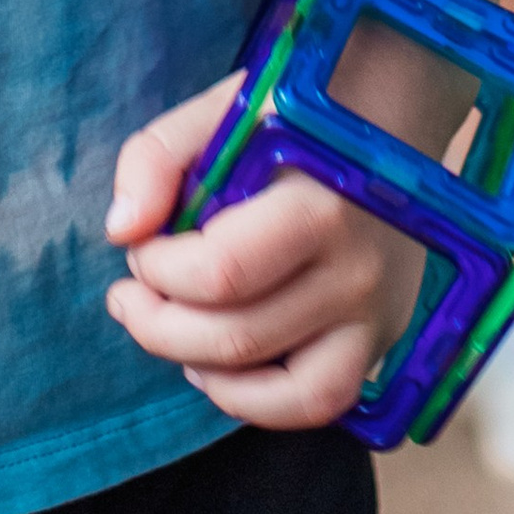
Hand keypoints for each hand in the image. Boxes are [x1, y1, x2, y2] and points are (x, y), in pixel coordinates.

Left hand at [104, 76, 424, 427]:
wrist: (391, 118)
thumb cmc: (292, 119)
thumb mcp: (219, 111)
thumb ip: (156, 157)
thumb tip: (122, 230)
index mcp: (320, 204)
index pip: (220, 273)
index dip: (156, 269)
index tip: (141, 244)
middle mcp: (357, 270)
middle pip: (236, 338)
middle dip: (157, 323)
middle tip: (132, 292)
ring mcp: (375, 314)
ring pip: (275, 387)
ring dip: (197, 366)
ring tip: (168, 330)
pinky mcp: (380, 339)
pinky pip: (318, 402)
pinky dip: (256, 402)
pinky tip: (215, 367)